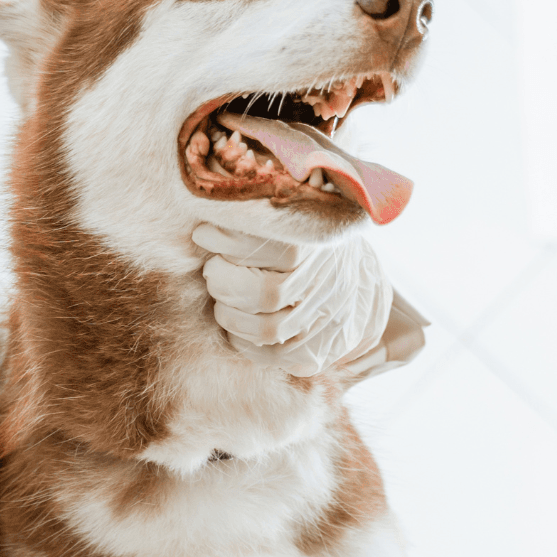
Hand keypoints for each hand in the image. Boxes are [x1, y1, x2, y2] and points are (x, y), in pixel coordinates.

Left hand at [197, 223, 394, 376]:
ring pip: (266, 331)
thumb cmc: (307, 237)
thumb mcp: (297, 210)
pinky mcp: (317, 350)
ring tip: (222, 298)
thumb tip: (214, 199)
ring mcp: (325, 321)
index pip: (277, 247)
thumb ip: (265, 207)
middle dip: (224, 283)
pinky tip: (236, 323)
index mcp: (323, 244)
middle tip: (212, 270)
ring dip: (229, 316)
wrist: (353, 277)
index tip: (203, 233)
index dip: (229, 240)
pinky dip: (243, 342)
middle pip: (266, 294)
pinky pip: (272, 357)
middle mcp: (329, 284)